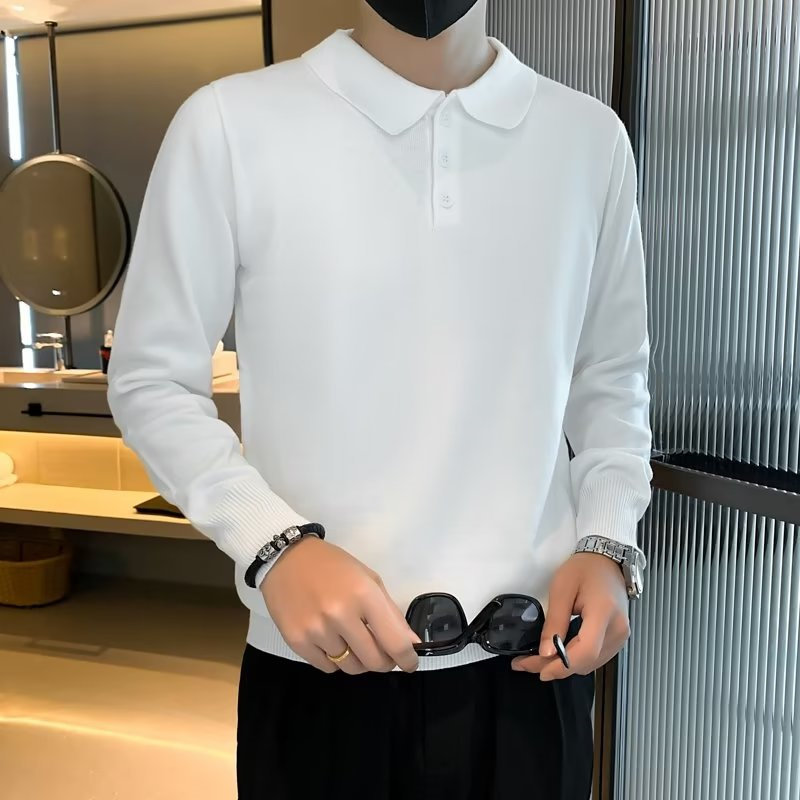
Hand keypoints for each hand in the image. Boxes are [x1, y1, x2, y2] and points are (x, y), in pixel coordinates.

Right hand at [261, 536, 419, 674]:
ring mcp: (317, 630)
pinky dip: (334, 659)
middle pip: (373, 661)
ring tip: (352, 641)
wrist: (286, 558)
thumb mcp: (369, 580)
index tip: (409, 663)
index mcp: (364, 595)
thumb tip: (411, 644)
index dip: (407, 659)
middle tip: (381, 653)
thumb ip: (391, 614)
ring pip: (350, 667)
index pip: (395, 642)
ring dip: (357, 660)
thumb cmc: (333, 566)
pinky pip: (327, 667)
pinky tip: (330, 640)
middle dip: (383, 662)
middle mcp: (341, 615)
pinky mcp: (297, 641)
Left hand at [511, 552, 629, 679]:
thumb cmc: (584, 569)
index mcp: (604, 613)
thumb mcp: (561, 589)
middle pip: (587, 661)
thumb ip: (554, 622)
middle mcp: (617, 629)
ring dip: (565, 665)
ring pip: (591, 663)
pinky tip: (559, 652)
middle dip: (556, 667)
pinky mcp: (618, 637)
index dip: (561, 665)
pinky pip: (596, 657)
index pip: (585, 651)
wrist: (607, 559)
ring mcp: (621, 635)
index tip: (539, 670)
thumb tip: (546, 652)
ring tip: (538, 660)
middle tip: (526, 664)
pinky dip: (576, 658)